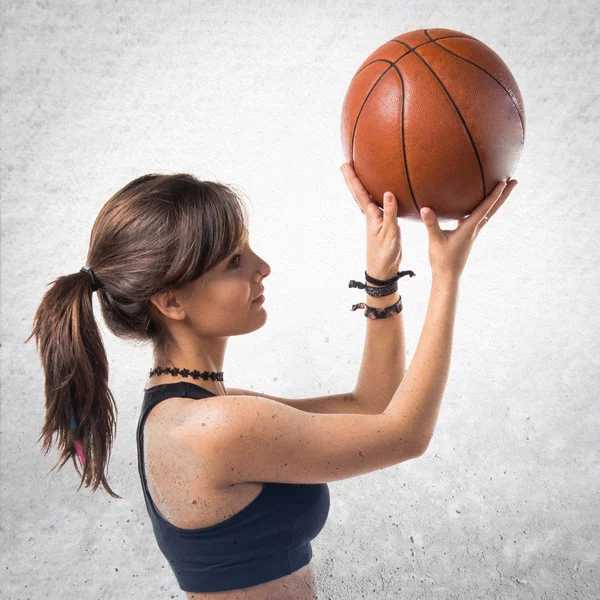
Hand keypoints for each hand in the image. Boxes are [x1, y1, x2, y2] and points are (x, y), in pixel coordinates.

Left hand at [340, 162, 401, 279]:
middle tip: (345, 164)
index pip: (360, 193)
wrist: (383, 270)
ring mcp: (376, 220)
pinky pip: (376, 205)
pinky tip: (379, 194)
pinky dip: (375, 196)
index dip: (353, 178)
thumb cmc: (385, 253)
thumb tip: (388, 193)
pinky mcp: (383, 224)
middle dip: (352, 178)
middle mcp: (371, 215)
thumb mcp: (391, 233)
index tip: (345, 165)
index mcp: (371, 216)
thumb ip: (390, 214)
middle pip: (359, 193)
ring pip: (366, 198)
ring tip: (357, 173)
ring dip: (361, 186)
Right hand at [420, 178, 518, 278]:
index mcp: (469, 229)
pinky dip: (480, 209)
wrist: (447, 276)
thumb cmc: (442, 260)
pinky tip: (473, 205)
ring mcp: (471, 233)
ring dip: (494, 201)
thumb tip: (425, 208)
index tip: (504, 182)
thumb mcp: (435, 240)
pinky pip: (476, 218)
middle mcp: (474, 229)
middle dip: (504, 195)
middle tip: (515, 181)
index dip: (494, 195)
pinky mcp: (466, 236)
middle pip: (492, 209)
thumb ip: (431, 223)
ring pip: (486, 214)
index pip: (484, 209)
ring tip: (501, 190)